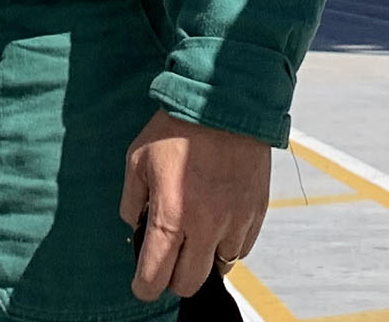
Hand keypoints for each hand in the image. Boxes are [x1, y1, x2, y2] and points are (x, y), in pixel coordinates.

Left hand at [121, 113, 271, 300]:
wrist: (226, 101)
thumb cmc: (176, 128)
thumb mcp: (137, 159)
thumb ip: (132, 201)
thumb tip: (136, 226)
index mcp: (171, 216)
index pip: (155, 276)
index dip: (144, 287)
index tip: (143, 284)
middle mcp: (205, 226)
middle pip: (189, 284)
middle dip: (174, 278)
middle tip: (169, 259)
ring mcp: (235, 221)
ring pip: (219, 267)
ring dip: (204, 258)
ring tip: (196, 233)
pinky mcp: (256, 212)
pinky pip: (242, 247)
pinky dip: (228, 243)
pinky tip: (218, 222)